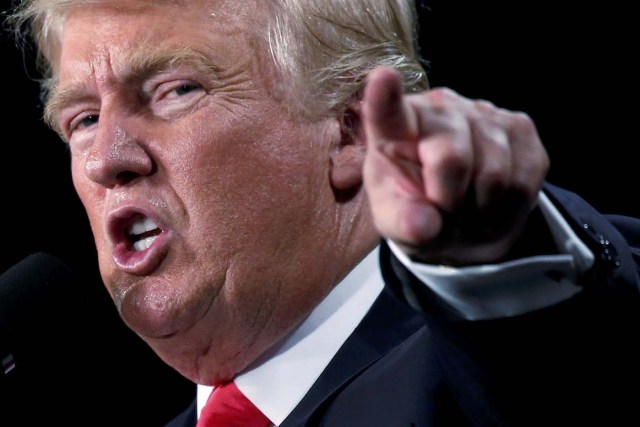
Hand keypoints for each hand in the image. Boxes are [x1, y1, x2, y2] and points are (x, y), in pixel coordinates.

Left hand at [362, 67, 548, 265]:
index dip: (385, 97)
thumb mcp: (395, 221)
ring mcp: (482, 112)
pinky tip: (491, 205)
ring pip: (495, 175)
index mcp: (393, 129)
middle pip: (452, 159)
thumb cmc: (415, 209)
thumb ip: (402, 222)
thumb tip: (423, 226)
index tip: (383, 77)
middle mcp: (438, 109)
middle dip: (449, 203)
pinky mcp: (520, 127)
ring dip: (481, 211)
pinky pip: (525, 181)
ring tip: (466, 212)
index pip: (387, 112)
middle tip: (443, 215)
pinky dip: (509, 210)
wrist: (457, 213)